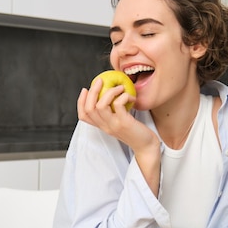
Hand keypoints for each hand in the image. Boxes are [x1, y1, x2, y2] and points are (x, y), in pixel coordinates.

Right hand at [78, 79, 161, 194]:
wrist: (146, 146)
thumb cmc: (135, 131)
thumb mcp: (119, 122)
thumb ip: (112, 113)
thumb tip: (109, 93)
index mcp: (102, 126)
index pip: (83, 115)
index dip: (81, 101)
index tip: (86, 89)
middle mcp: (105, 126)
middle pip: (89, 108)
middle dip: (93, 91)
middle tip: (101, 80)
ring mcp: (114, 125)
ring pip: (100, 105)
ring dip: (109, 92)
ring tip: (120, 87)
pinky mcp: (124, 123)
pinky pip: (118, 104)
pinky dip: (123, 96)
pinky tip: (131, 96)